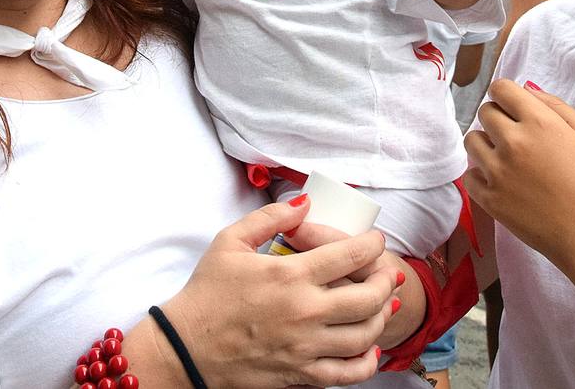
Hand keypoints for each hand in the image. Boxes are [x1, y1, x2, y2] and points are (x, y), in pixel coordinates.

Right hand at [164, 197, 395, 387]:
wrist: (185, 347)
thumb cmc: (206, 293)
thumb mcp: (230, 241)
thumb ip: (270, 217)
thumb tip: (305, 204)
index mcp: (290, 275)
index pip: (350, 255)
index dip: (372, 245)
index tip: (375, 241)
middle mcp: (305, 311)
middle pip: (368, 296)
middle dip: (387, 280)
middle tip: (389, 273)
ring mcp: (305, 346)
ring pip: (364, 334)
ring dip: (381, 317)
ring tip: (383, 305)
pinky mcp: (300, 374)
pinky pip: (347, 373)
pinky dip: (366, 362)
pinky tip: (369, 349)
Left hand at [465, 80, 574, 296]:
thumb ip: (556, 106)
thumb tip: (527, 92)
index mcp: (538, 122)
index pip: (500, 89)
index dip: (506, 95)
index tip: (513, 107)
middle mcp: (512, 142)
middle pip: (484, 112)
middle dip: (498, 118)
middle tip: (515, 135)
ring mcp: (496, 171)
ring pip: (471, 141)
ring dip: (486, 144)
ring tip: (505, 158)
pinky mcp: (488, 199)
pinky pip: (469, 176)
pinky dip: (481, 176)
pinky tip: (500, 181)